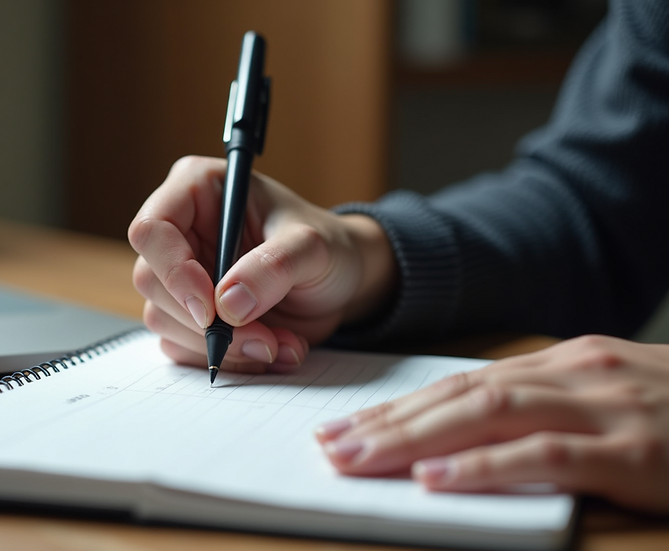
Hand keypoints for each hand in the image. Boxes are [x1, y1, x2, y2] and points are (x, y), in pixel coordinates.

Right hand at [128, 156, 395, 372]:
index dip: (174, 271)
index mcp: (197, 189)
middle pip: (151, 280)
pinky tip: (271, 350)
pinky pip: (183, 346)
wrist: (338, 282)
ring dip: (222, 346)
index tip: (212, 309)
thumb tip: (228, 302)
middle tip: (262, 340)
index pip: (153, 229)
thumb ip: (274, 267)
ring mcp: (180, 275)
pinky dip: (227, 358)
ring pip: (163, 319)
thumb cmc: (326, 246)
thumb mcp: (312, 247)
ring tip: (280, 344)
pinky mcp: (188, 313)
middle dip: (205, 322)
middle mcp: (180, 230)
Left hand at [315, 335, 668, 512]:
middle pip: (461, 394)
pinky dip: (487, 465)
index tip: (345, 425)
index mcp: (566, 362)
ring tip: (359, 458)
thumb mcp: (611, 401)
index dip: (397, 405)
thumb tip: (465, 439)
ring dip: (416, 438)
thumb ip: (545, 412)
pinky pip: (549, 456)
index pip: (461, 382)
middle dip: (388, 422)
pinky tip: (439, 479)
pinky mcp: (639, 453)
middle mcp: (578, 373)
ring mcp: (609, 408)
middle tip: (327, 445)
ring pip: (490, 414)